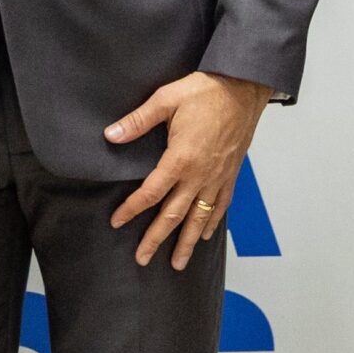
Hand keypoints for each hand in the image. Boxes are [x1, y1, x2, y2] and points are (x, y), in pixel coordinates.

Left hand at [108, 71, 275, 269]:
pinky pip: (220, 205)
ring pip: (199, 217)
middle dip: (156, 238)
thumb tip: (111, 135)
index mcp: (180, 158)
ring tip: (177, 263)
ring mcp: (217, 177)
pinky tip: (203, 235)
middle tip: (142, 259)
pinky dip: (211, 223)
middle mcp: (199, 175)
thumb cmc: (205, 92)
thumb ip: (137, 121)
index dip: (132, 209)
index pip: (151, 193)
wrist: (242, 89)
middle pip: (174, 214)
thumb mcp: (165, 100)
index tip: (117, 222)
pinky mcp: (231, 174)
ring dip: (186, 242)